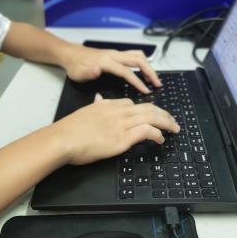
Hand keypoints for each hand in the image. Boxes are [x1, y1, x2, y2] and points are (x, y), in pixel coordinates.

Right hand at [52, 94, 179, 165]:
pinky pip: (146, 131)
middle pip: (147, 107)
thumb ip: (95, 104)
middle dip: (163, 114)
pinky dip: (157, 134)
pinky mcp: (122, 138)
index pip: (132, 103)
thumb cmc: (69, 130)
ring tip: (174, 128)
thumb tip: (98, 98)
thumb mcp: (85, 111)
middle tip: (172, 121)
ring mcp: (121, 124)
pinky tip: (161, 139)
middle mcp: (117, 111)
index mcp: (108, 104)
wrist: (62, 139)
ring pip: (151, 117)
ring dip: (166, 122)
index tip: (153, 115)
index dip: (146, 109)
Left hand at [61, 44, 161, 93]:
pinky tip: (144, 72)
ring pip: (138, 56)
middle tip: (158, 84)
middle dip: (150, 71)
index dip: (138, 82)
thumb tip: (97, 70)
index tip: (147, 91)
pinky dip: (143, 63)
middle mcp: (114, 55)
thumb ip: (89, 73)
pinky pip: (134, 56)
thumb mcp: (78, 73)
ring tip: (154, 79)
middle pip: (138, 60)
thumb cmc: (75, 66)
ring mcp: (116, 53)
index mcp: (106, 62)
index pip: (127, 71)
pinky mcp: (116, 54)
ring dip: (148, 66)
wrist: (70, 54)